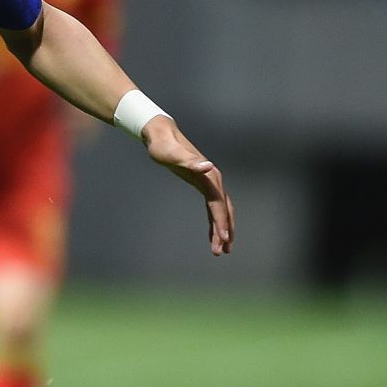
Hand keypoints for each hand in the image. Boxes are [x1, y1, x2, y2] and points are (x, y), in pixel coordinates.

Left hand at [142, 117, 233, 254]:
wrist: (161, 134)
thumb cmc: (163, 146)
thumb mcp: (172, 155)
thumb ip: (189, 162)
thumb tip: (208, 166)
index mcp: (209, 176)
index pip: (218, 204)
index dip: (222, 222)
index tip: (223, 240)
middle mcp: (213, 180)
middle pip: (223, 210)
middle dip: (224, 231)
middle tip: (222, 252)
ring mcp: (209, 182)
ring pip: (220, 210)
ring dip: (222, 229)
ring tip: (220, 251)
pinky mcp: (202, 184)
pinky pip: (212, 207)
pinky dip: (214, 222)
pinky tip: (212, 235)